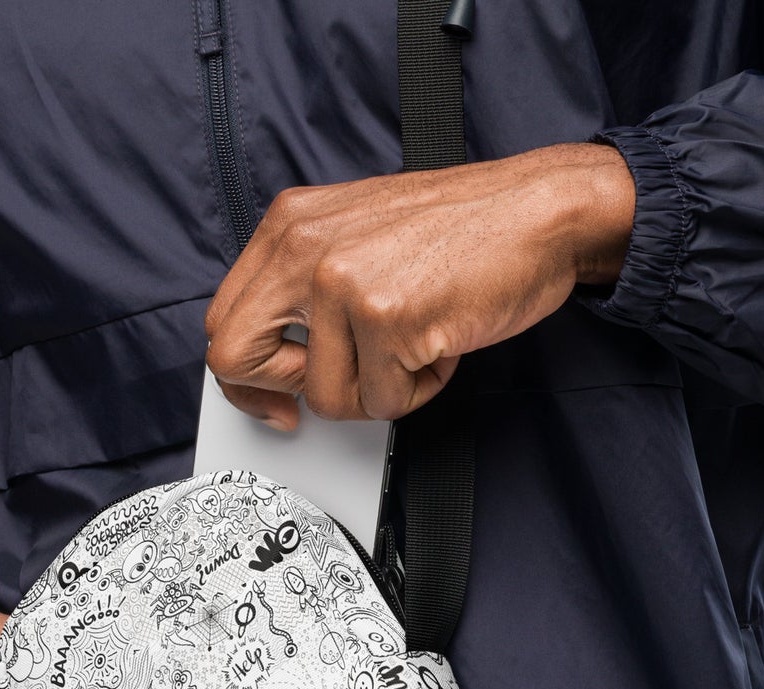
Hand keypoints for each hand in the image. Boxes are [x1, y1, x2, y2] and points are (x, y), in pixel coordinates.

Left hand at [204, 142, 634, 426]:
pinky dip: (420, 389)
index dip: (246, 378)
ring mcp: (341, 283)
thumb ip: (305, 285)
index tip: (276, 398)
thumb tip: (276, 358)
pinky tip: (439, 344)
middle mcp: (303, 248)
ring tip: (416, 344)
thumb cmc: (461, 230)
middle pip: (235, 360)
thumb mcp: (356, 234)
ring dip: (379, 390)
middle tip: (337, 388)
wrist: (540, 210)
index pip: (223, 322)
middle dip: (285, 392)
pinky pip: (384, 402)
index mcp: (288, 224)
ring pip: (325, 397)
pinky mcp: (386, 319)